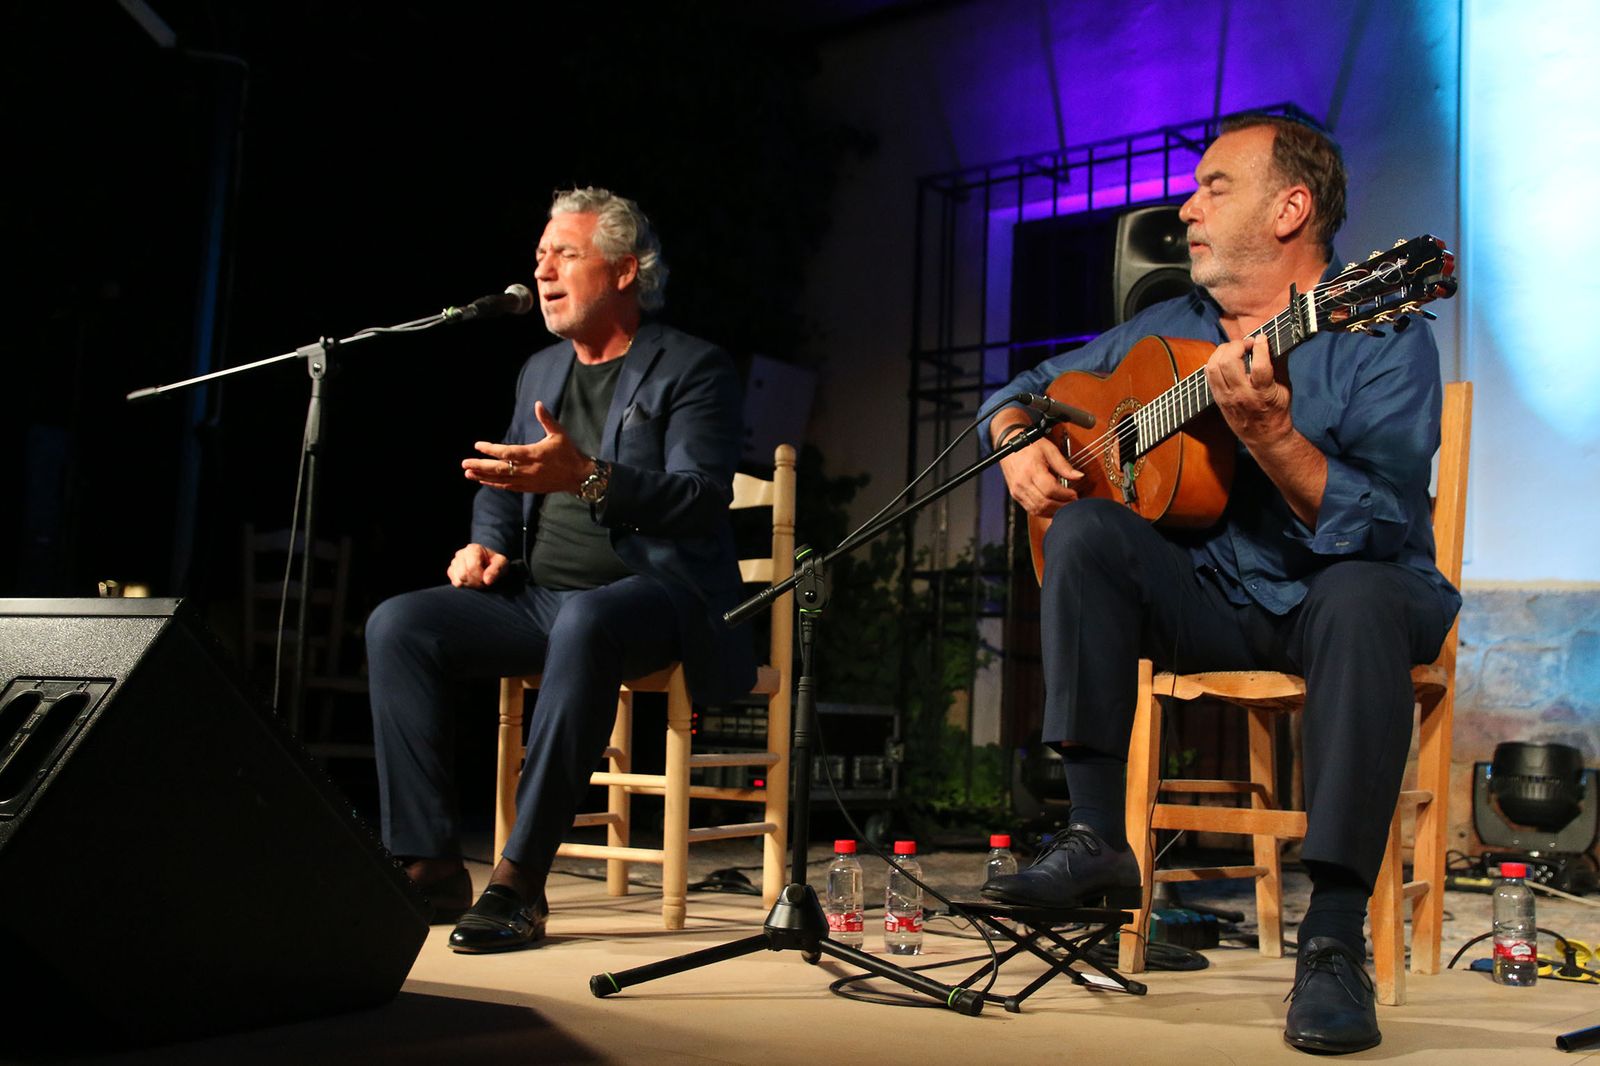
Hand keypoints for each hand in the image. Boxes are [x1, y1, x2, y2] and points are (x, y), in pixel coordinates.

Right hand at [448, 543, 507, 587]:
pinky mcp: (451, 571)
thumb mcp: (502, 563)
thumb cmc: (496, 563)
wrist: (489, 563)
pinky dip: (465, 585)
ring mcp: (454, 562)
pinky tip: (472, 581)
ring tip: (479, 580)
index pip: (472, 567)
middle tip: (484, 581)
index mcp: (473, 548)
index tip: (488, 578)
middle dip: (476, 582)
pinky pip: (455, 583)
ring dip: (471, 584)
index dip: (481, 576)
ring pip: (459, 580)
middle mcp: (461, 553)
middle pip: (464, 574)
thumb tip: (487, 580)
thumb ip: (496, 570)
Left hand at [464, 401, 593, 493]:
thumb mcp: (559, 434)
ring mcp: (527, 480)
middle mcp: (528, 469)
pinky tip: (483, 481)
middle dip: (480, 465)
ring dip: (483, 476)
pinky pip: (508, 487)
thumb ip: (546, 419)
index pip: (507, 452)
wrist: (579, 476)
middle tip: (464, 463)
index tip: (478, 445)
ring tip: (468, 473)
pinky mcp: (529, 488)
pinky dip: (494, 484)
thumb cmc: (568, 453)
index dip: (491, 449)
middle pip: (499, 469)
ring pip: (501, 480)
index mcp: (533, 454)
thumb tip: (538, 404)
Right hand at [998, 434, 1086, 516]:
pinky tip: (1053, 508)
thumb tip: (1079, 476)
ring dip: (1053, 511)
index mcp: (1031, 469)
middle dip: (1061, 505)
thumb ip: (1064, 465)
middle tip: (1072, 503)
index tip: (1074, 494)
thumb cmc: (1028, 445)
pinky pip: (1030, 509)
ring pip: (1037, 509)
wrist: (1009, 444)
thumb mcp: (1049, 450)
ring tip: (1064, 506)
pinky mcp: (1015, 495)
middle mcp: (1022, 482)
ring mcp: (1017, 490)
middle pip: (1044, 502)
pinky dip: (1043, 512)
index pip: (1050, 489)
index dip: (1065, 495)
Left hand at [1205, 335, 1292, 447]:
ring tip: (1234, 349)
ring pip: (1214, 366)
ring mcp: (1227, 397)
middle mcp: (1242, 395)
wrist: (1264, 436)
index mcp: (1263, 393)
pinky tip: (1225, 358)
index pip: (1259, 366)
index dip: (1260, 347)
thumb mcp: (1284, 388)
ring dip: (1223, 351)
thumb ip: (1277, 364)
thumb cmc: (1277, 410)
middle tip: (1246, 344)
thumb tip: (1271, 341)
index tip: (1262, 338)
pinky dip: (1215, 361)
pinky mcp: (1217, 398)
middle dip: (1237, 345)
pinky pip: (1209, 374)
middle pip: (1229, 363)